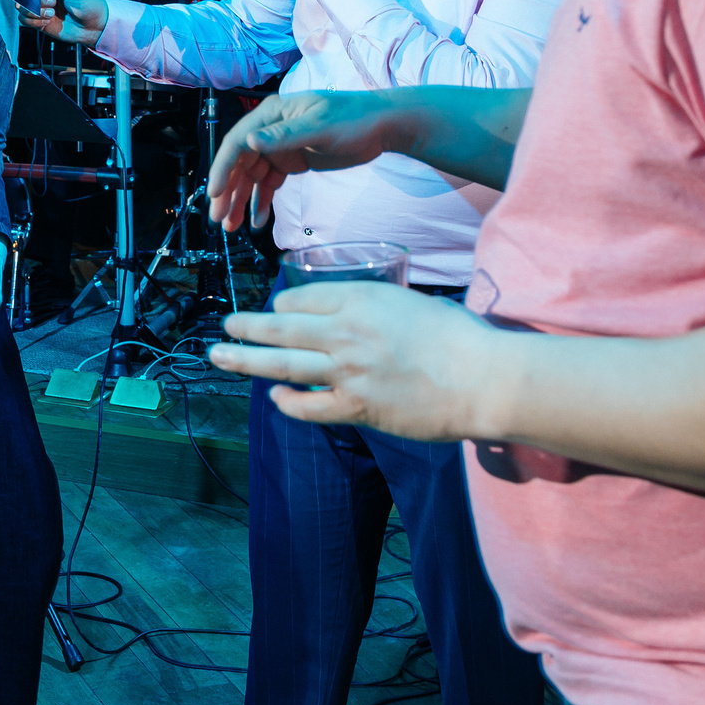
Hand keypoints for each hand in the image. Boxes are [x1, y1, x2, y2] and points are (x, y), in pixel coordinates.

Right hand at [26, 0, 107, 44]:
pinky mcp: (39, 20)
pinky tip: (47, 21)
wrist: (94, 27)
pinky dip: (33, 21)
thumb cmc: (90, 4)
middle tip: (50, 2)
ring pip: (22, 6)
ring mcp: (41, 6)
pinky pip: (24, 20)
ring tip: (51, 13)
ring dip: (34, 11)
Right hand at [208, 89, 412, 231]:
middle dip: (228, 192)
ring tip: (231, 227)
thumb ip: (283, 136)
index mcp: (271, 115)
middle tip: (219, 219)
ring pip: (251, 177)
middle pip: (240, 163)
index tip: (215, 194)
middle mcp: (269, 130)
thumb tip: (249, 141)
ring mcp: (279, 147)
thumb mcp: (318, 127)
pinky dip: (261, 202)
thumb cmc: (352, 119)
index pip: (237, 142)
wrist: (381, 126)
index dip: (223, 168)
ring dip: (240, 201)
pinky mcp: (291, 162)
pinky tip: (256, 222)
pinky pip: (269, 184)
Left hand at [209, 282, 491, 441]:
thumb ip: (377, 309)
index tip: (278, 310)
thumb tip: (356, 318)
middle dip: (248, 327)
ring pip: (284, 365)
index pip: (303, 297)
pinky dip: (288, 402)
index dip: (284, 304)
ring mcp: (349, 371)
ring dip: (247, 360)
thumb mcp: (411, 304)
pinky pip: (310, 406)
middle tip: (225, 326)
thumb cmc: (460, 337)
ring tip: (221, 356)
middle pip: (282, 327)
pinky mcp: (358, 407)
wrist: (483, 379)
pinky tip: (276, 398)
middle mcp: (347, 331)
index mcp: (362, 298)